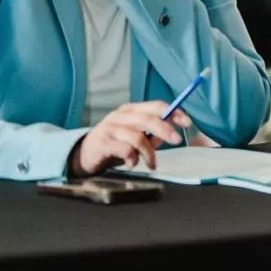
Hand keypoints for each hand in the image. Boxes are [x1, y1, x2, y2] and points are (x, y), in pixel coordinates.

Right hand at [68, 101, 191, 176]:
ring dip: (149, 153)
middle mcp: (120, 116)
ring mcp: (110, 128)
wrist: (83, 155)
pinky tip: (132, 164)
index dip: (173, 112)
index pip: (156, 106)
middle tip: (177, 141)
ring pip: (138, 137)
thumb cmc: (114, 145)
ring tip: (152, 164)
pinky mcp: (102, 142)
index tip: (187, 122)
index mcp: (130, 111)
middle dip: (166, 130)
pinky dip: (133, 159)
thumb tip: (172, 133)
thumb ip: (152, 134)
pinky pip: (125, 150)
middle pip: (148, 119)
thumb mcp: (134, 137)